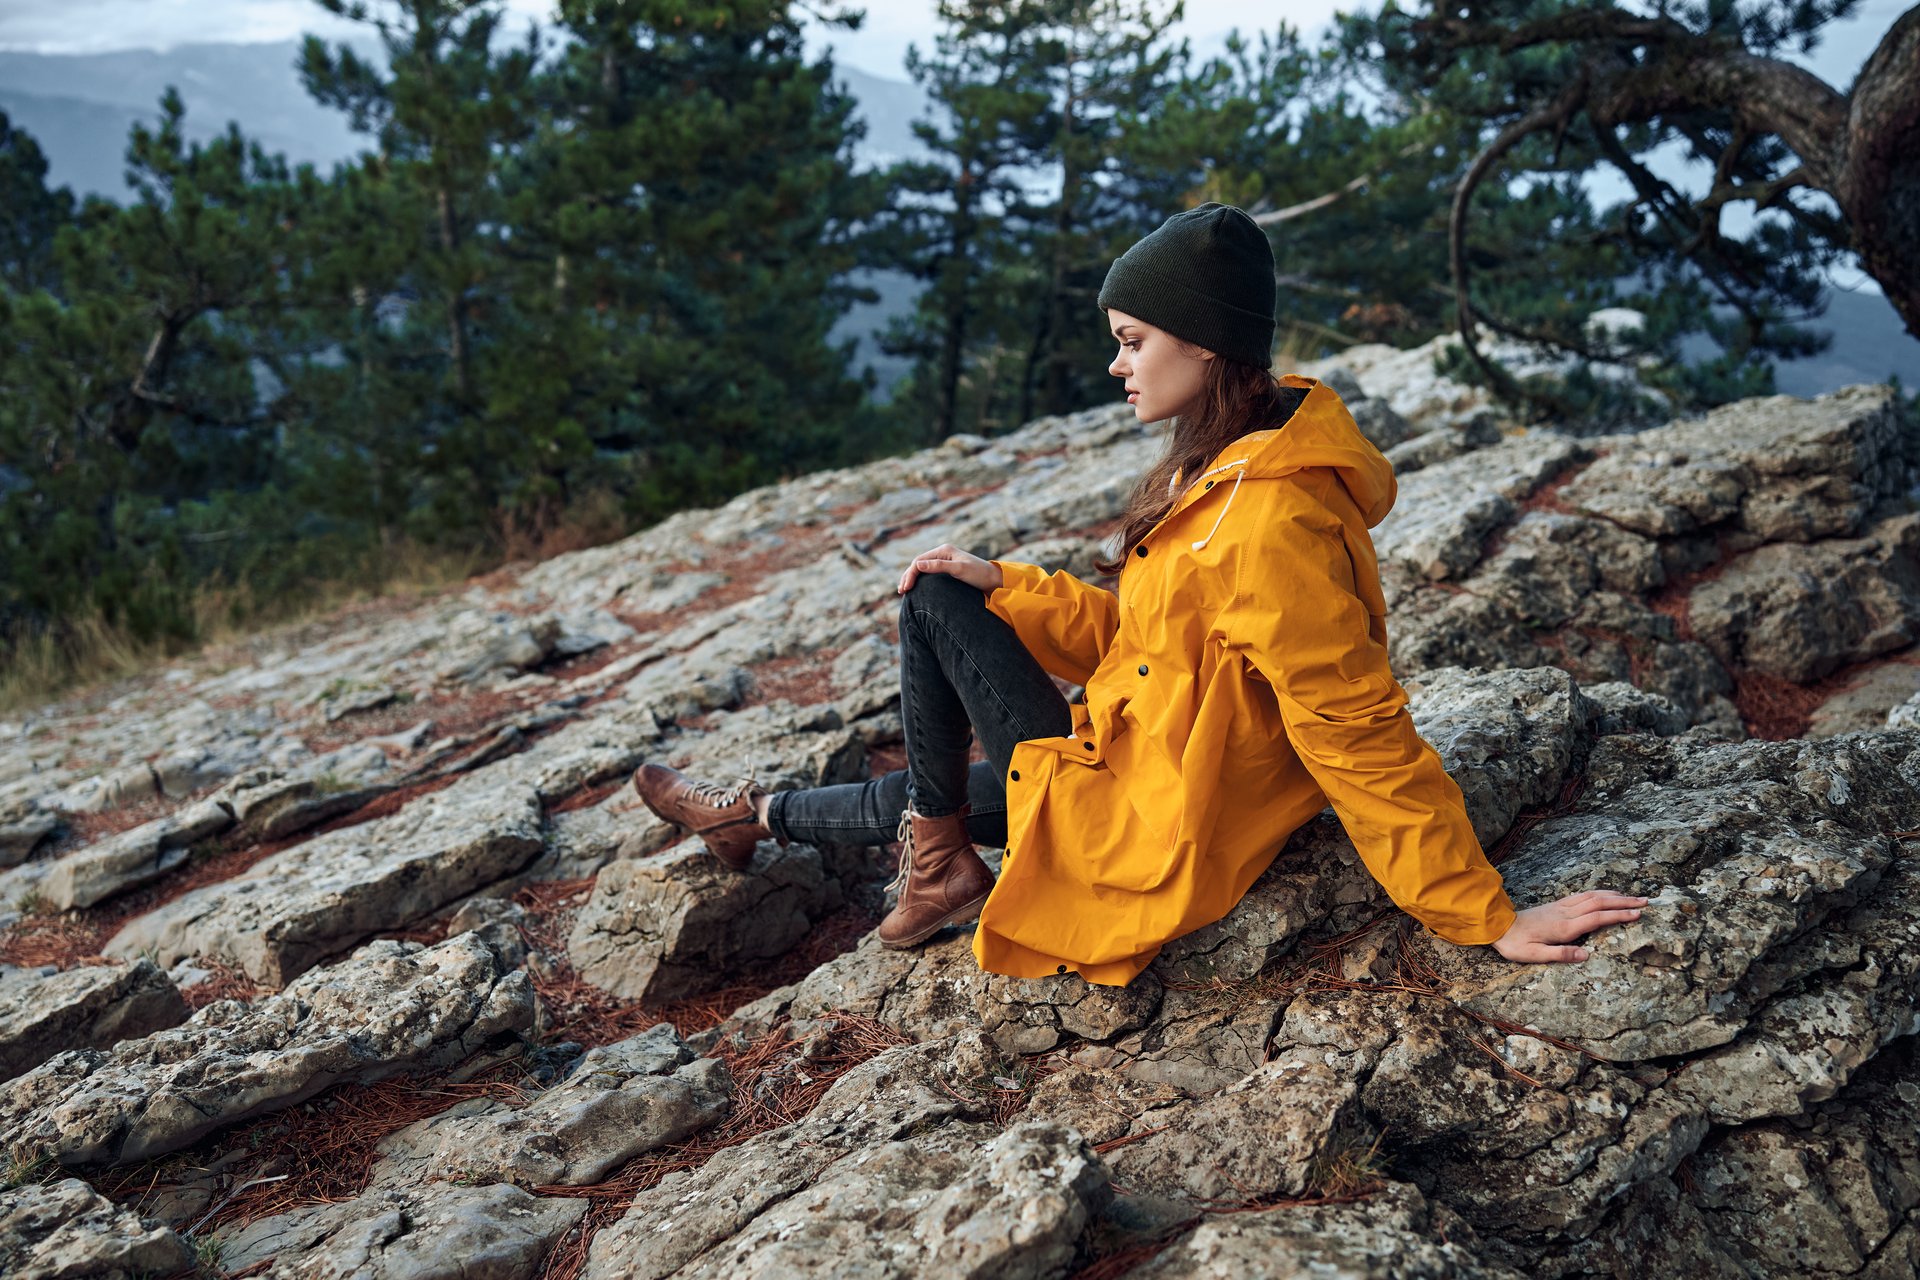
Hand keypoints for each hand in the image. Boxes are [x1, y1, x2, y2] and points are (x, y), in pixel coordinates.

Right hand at [896, 543, 1003, 593]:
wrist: (994, 580)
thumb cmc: (979, 575)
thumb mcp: (959, 570)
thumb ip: (939, 566)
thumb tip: (917, 565)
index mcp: (944, 550)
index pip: (919, 561)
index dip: (910, 574)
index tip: (905, 589)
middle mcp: (943, 553)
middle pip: (918, 564)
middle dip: (908, 577)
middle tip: (901, 591)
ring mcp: (945, 561)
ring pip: (922, 569)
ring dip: (912, 578)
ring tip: (904, 591)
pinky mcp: (948, 570)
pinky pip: (929, 574)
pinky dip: (920, 581)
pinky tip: (916, 589)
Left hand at [1491, 890, 1649, 963]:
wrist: (1497, 926)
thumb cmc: (1515, 944)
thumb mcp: (1534, 955)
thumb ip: (1560, 954)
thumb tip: (1586, 956)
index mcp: (1563, 927)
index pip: (1596, 918)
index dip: (1618, 915)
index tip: (1637, 913)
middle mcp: (1565, 913)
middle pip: (1599, 903)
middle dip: (1624, 902)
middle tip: (1646, 901)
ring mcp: (1561, 906)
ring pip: (1592, 896)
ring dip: (1614, 895)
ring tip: (1632, 897)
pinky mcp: (1557, 905)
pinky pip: (1583, 895)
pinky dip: (1599, 893)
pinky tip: (1606, 895)